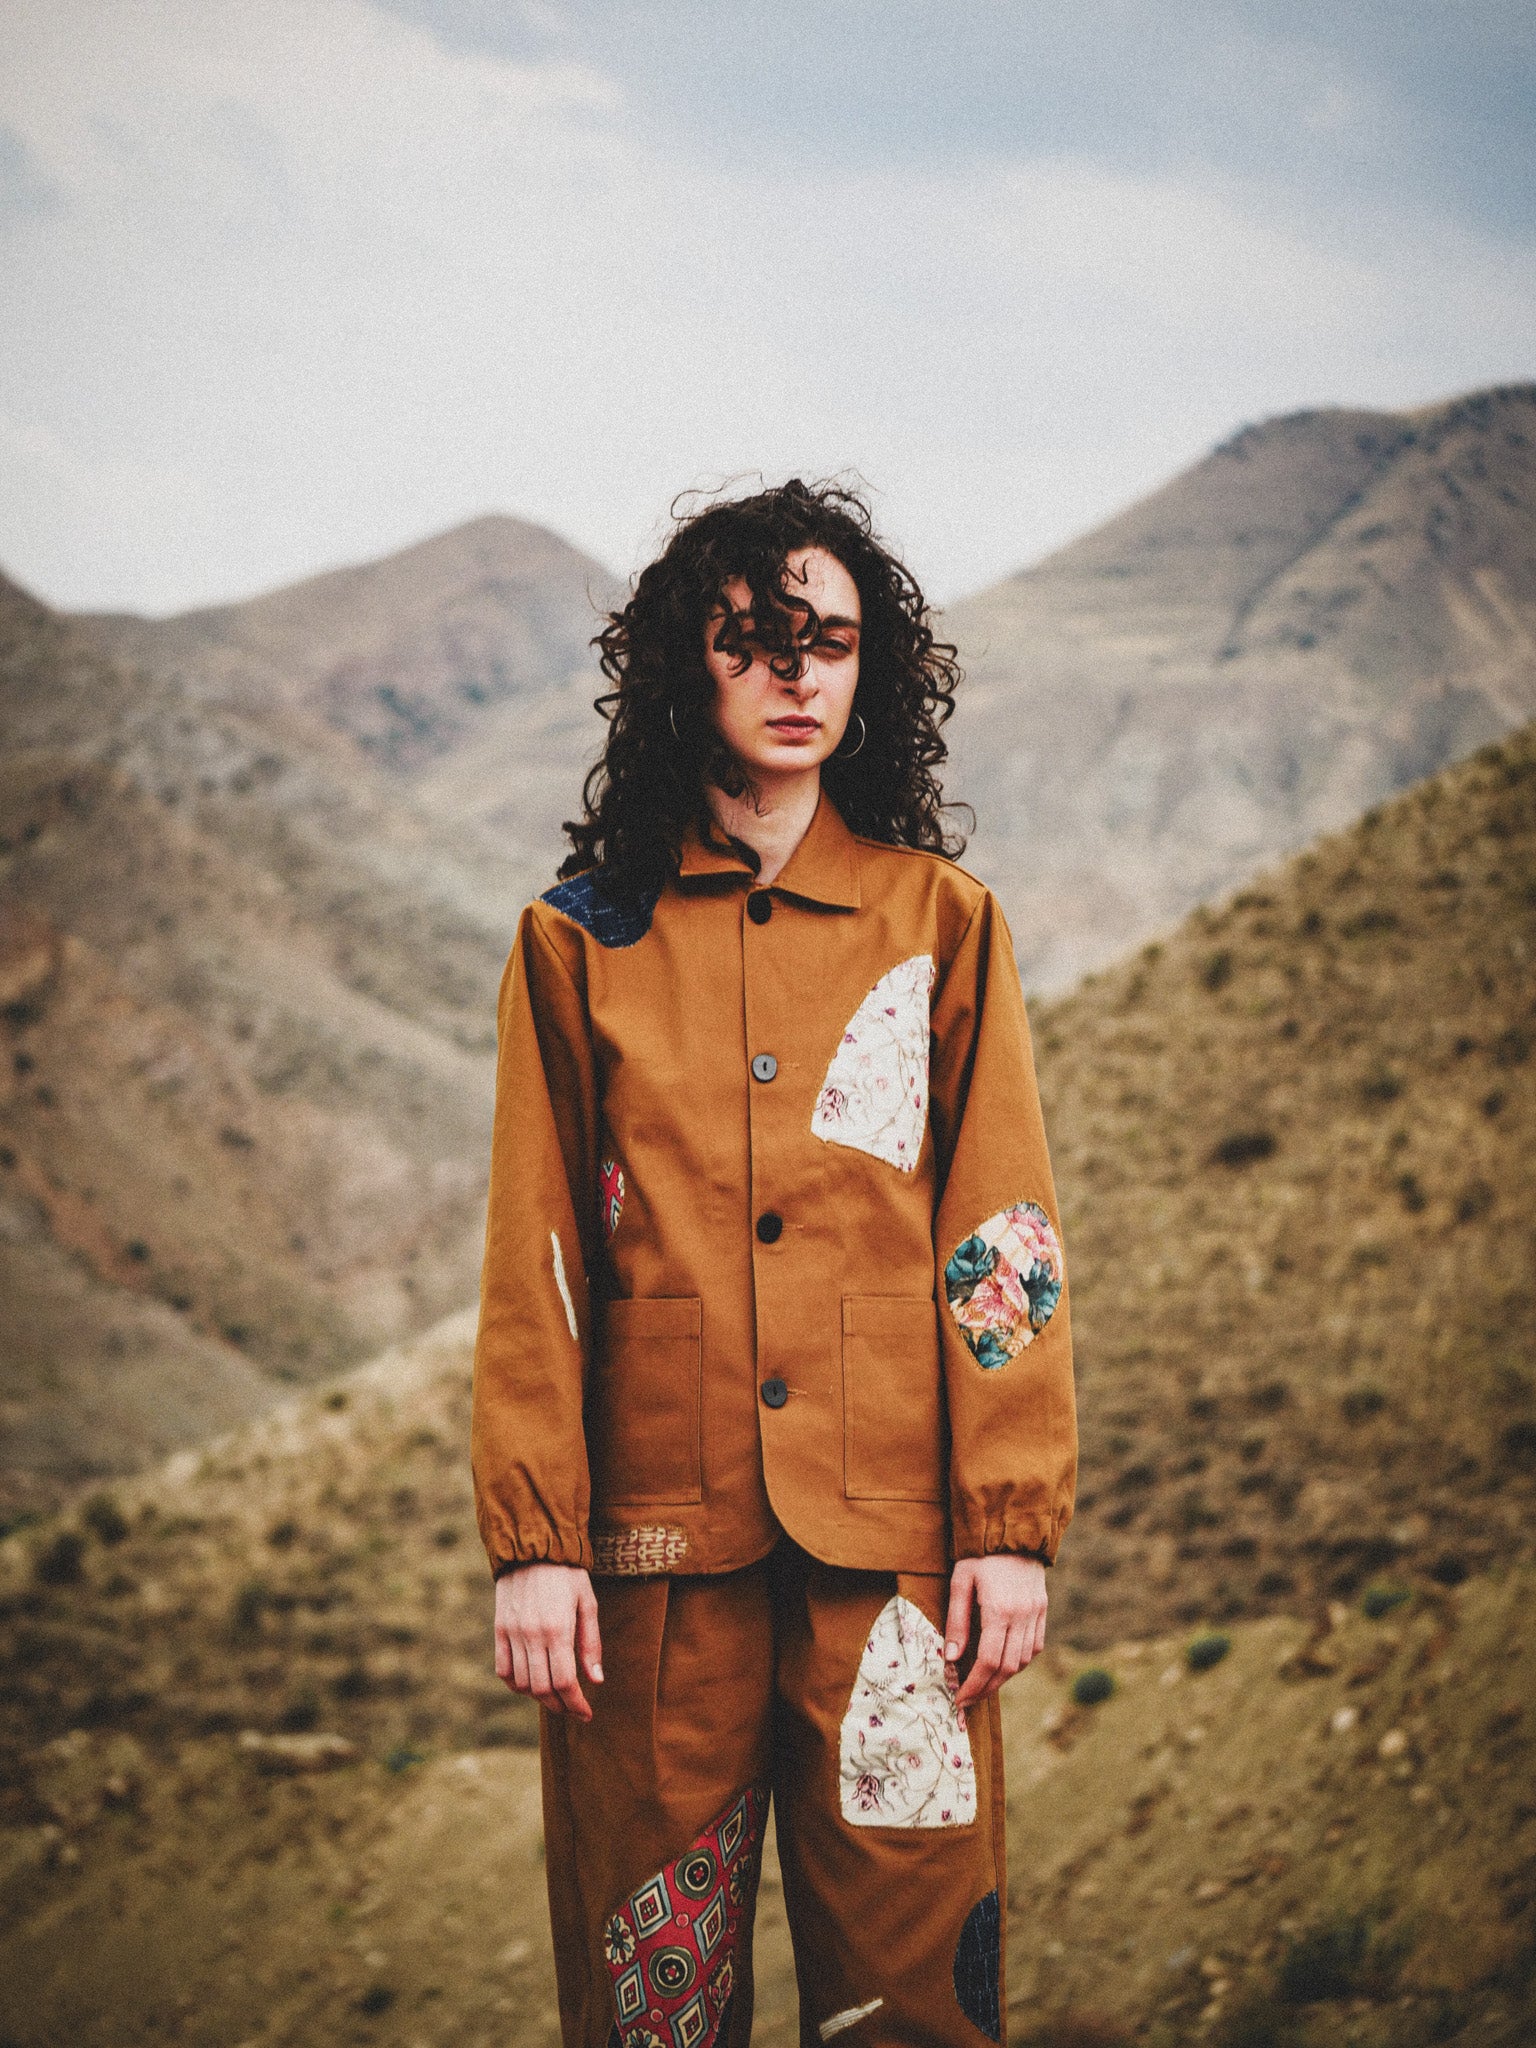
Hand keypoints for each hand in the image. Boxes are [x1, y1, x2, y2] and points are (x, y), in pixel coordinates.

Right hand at [494, 1562, 603, 1719]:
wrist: (533, 1547)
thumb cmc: (567, 1574)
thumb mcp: (587, 1603)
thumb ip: (591, 1644)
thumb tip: (596, 1680)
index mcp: (558, 1629)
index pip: (564, 1682)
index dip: (576, 1704)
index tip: (586, 1713)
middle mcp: (532, 1635)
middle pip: (542, 1689)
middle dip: (560, 1705)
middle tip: (573, 1707)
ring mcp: (512, 1633)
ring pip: (522, 1684)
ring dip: (539, 1697)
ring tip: (555, 1694)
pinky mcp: (499, 1630)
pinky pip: (503, 1670)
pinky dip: (516, 1684)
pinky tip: (531, 1681)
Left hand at [944, 1554, 1047, 1708]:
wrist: (1013, 1530)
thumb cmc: (980, 1555)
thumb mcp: (960, 1582)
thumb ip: (957, 1621)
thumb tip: (951, 1658)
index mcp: (999, 1610)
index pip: (988, 1661)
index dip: (974, 1685)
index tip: (959, 1699)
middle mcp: (1022, 1616)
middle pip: (1007, 1667)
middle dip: (986, 1688)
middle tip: (968, 1699)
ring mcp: (1036, 1614)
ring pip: (1023, 1661)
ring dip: (1003, 1678)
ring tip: (983, 1684)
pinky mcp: (1043, 1610)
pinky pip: (1035, 1647)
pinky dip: (1019, 1661)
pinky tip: (1004, 1664)